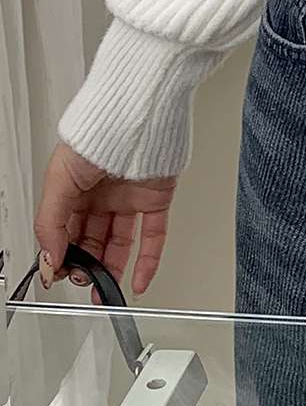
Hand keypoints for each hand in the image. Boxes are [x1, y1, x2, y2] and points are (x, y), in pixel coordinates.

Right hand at [34, 142, 177, 299]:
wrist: (140, 114)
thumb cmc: (99, 130)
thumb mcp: (59, 179)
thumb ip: (51, 222)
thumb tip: (50, 258)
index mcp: (73, 187)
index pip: (64, 230)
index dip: (61, 254)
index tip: (57, 274)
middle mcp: (101, 193)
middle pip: (91, 239)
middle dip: (84, 264)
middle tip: (81, 280)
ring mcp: (129, 197)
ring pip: (120, 242)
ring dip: (112, 269)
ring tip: (104, 291)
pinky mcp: (156, 198)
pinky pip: (154, 236)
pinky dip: (148, 261)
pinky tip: (139, 281)